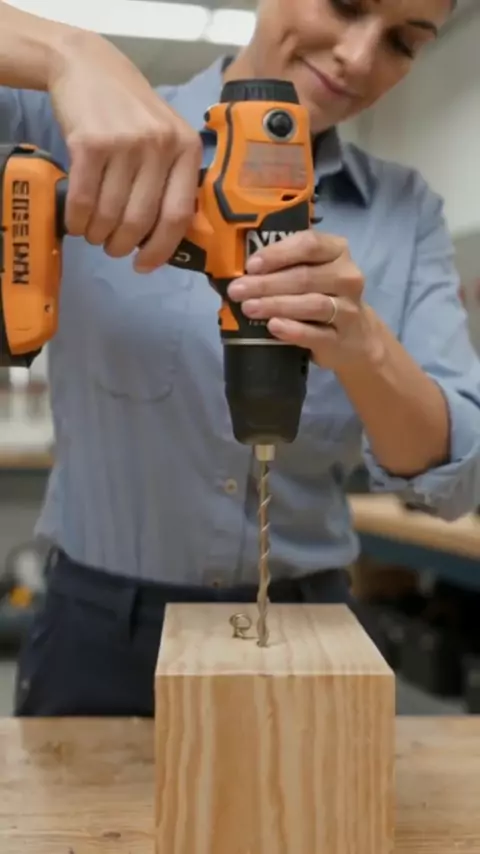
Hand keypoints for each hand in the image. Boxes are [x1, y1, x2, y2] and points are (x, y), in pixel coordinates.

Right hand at [48, 31, 201, 271]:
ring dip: (98, 235)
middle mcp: (160, 146)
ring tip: (94, 234)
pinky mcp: (90, 143)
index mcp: (186, 150)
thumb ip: (172, 179)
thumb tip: (167, 238)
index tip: (144, 266)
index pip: (178, 216)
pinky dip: (78, 220)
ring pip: (111, 214)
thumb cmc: (131, 111)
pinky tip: (77, 222)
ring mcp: (125, 143)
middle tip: (113, 249)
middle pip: (141, 221)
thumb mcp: (166, 137)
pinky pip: (84, 200)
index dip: (160, 250)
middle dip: (123, 246)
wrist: (89, 65)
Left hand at [228, 230, 377, 370]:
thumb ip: (284, 266)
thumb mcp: (311, 272)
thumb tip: (241, 271)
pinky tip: (274, 327)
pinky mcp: (341, 339)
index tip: (251, 265)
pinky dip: (293, 330)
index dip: (278, 254)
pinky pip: (316, 333)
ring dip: (276, 305)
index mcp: (337, 251)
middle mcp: (347, 277)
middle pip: (305, 276)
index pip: (309, 244)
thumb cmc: (322, 296)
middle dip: (267, 283)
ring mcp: (347, 309)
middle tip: (238, 290)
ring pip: (312, 304)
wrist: (355, 337)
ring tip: (249, 308)